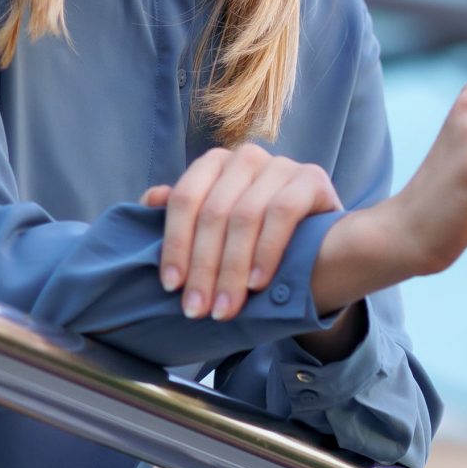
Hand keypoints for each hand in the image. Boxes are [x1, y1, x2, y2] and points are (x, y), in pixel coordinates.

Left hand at [142, 145, 340, 324]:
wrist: (316, 236)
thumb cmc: (254, 233)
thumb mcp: (217, 222)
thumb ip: (186, 211)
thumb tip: (150, 199)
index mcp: (215, 163)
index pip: (185, 198)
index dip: (175, 243)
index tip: (171, 286)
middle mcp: (246, 157)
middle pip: (214, 212)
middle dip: (203, 267)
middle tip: (197, 310)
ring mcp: (280, 164)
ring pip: (245, 216)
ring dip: (232, 269)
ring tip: (225, 308)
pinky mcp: (311, 178)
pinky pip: (282, 214)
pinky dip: (266, 251)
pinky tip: (257, 284)